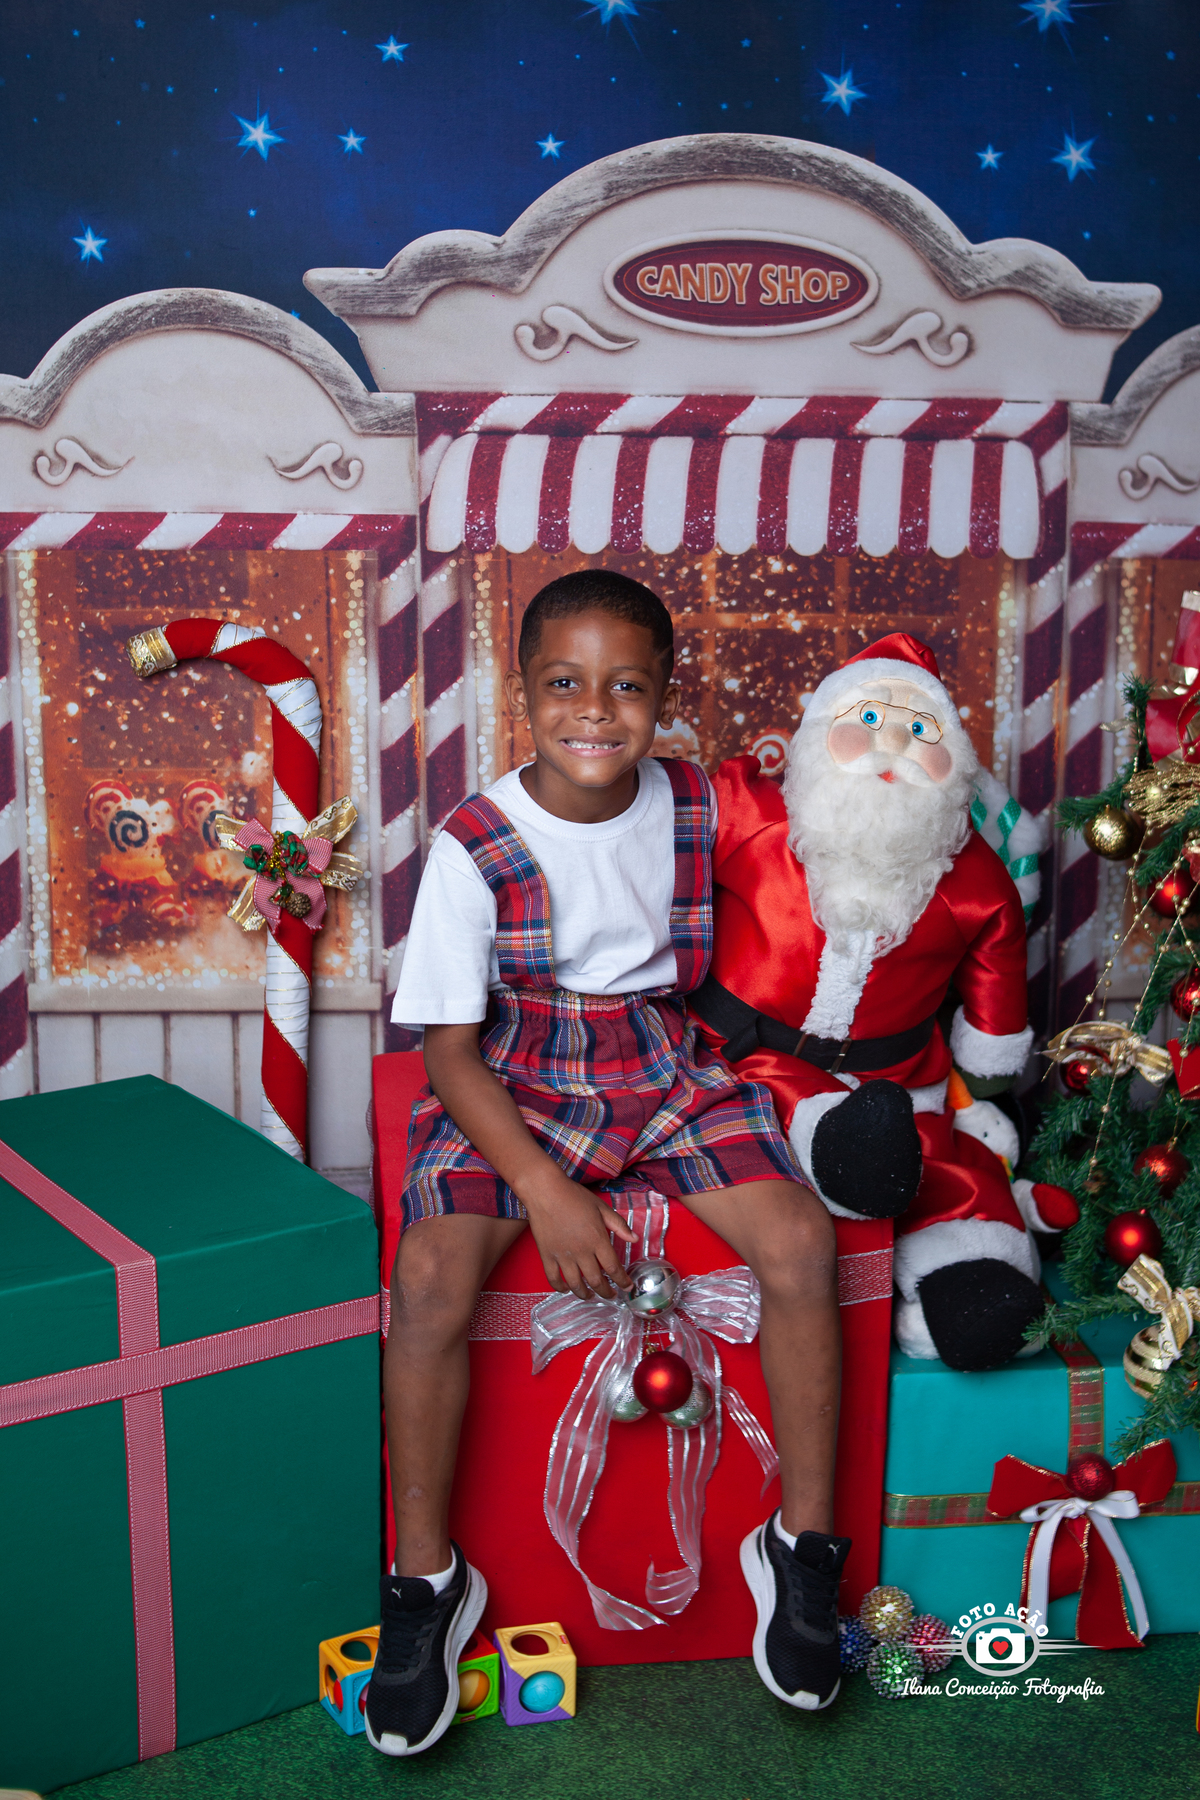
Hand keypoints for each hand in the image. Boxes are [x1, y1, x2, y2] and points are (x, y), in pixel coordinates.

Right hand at [523, 1175, 637, 1299]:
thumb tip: (635, 1239)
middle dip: (606, 1292)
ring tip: (590, 1295)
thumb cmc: (574, 1196)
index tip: (627, 1287)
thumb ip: (619, 1225)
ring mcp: (562, 1255)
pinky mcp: (547, 1255)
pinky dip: (560, 1288)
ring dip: (585, 1294)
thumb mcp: (602, 1208)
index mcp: (597, 1240)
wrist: (546, 1191)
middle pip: (596, 1281)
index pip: (613, 1268)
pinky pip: (553, 1278)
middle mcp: (581, 1251)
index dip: (622, 1281)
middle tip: (611, 1295)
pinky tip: (566, 1289)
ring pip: (575, 1284)